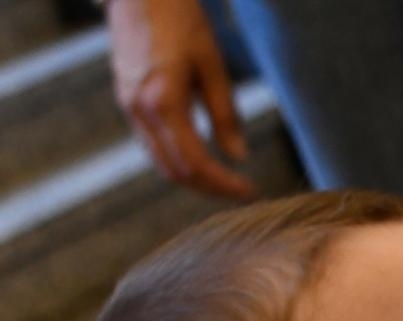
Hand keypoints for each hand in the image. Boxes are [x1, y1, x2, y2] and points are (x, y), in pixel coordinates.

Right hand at [108, 0, 255, 199]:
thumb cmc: (181, 21)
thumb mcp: (213, 66)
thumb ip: (225, 114)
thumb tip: (239, 156)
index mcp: (163, 102)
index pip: (196, 163)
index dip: (225, 185)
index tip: (251, 192)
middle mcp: (139, 110)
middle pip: (175, 171)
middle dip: (210, 188)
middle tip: (241, 192)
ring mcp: (128, 106)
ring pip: (160, 161)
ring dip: (193, 178)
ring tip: (226, 181)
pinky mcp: (126, 100)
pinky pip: (152, 144)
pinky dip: (177, 159)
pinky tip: (202, 158)